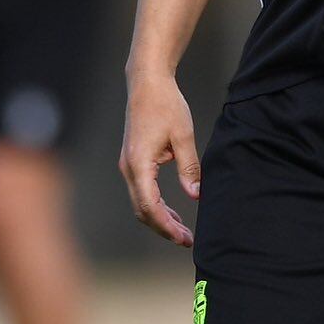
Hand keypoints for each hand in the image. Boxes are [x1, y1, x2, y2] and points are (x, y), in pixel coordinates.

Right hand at [118, 70, 200, 246]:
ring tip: (182, 231)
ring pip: (140, 203)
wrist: (147, 82)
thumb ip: (189, 168)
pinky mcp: (132, 161)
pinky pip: (141, 191)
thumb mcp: (183, 135)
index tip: (184, 237)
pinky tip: (172, 213)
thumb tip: (195, 195)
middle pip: (142, 210)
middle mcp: (128, 168)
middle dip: (163, 228)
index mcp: (139, 164)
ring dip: (159, 219)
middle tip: (188, 240)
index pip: (149, 205)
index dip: (166, 226)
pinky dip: (155, 205)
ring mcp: (128, 165)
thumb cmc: (165, 104)